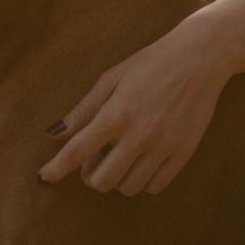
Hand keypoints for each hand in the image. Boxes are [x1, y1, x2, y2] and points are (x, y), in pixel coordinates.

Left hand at [37, 23, 230, 194]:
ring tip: (122, 157)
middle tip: (96, 160)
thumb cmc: (151, 63)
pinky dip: (142, 181)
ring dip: (118, 178)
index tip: (45, 177)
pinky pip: (155, 186)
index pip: (77, 150)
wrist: (200, 58)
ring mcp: (164, 146)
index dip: (57, 168)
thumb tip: (55, 134)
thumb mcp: (112, 78)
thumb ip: (84, 109)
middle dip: (92, 176)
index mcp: (116, 113)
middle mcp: (139, 134)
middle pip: (102, 180)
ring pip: (128, 187)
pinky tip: (142, 163)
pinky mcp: (183, 152)